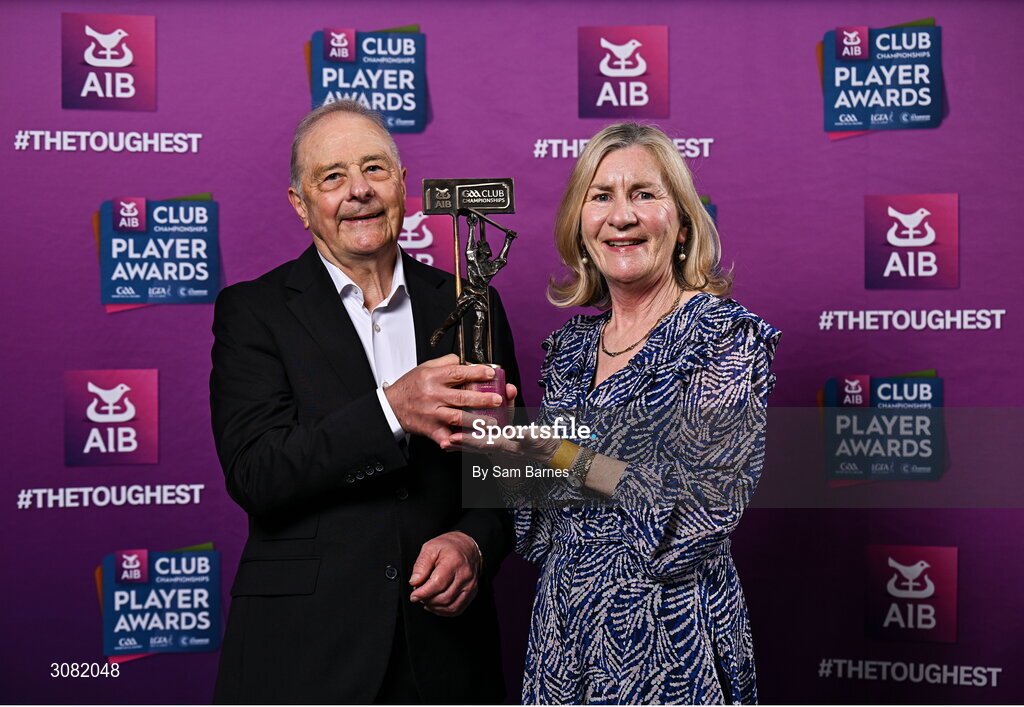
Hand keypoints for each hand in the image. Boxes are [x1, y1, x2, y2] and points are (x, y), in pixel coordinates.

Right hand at [384, 354, 504, 447]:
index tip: (490, 373)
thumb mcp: (425, 367)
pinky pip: (445, 436)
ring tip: (491, 421)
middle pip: (461, 397)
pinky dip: (457, 440)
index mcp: (432, 377)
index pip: (457, 373)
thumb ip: (446, 362)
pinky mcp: (430, 429)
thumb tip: (467, 362)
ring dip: (476, 420)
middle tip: (498, 399)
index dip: (476, 373)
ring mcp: (431, 413)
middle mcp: (432, 395)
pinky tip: (469, 440)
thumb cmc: (409, 387)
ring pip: (457, 417)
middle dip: (482, 398)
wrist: (390, 407)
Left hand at [409, 531, 479, 616]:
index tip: (414, 595)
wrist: (466, 547)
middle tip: (419, 595)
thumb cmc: (448, 547)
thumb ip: (421, 565)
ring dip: (434, 607)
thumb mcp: (430, 548)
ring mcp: (470, 585)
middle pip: (444, 597)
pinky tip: (435, 605)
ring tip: (426, 599)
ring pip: (450, 606)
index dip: (423, 593)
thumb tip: (414, 582)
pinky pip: (457, 609)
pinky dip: (443, 611)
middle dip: (427, 600)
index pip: (437, 584)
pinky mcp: (472, 592)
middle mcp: (465, 575)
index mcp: (454, 562)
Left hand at [451, 419, 560, 463]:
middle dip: (459, 445)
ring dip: (461, 446)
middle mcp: (501, 448)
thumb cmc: (544, 442)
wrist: (551, 452)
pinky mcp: (502, 446)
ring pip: (477, 447)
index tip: (453, 437)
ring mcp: (501, 449)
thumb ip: (525, 434)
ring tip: (446, 444)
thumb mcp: (537, 436)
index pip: (483, 442)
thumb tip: (513, 431)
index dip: (467, 440)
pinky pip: (483, 445)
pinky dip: (470, 444)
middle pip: (475, 447)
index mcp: (507, 445)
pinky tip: (461, 443)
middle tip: (443, 442)